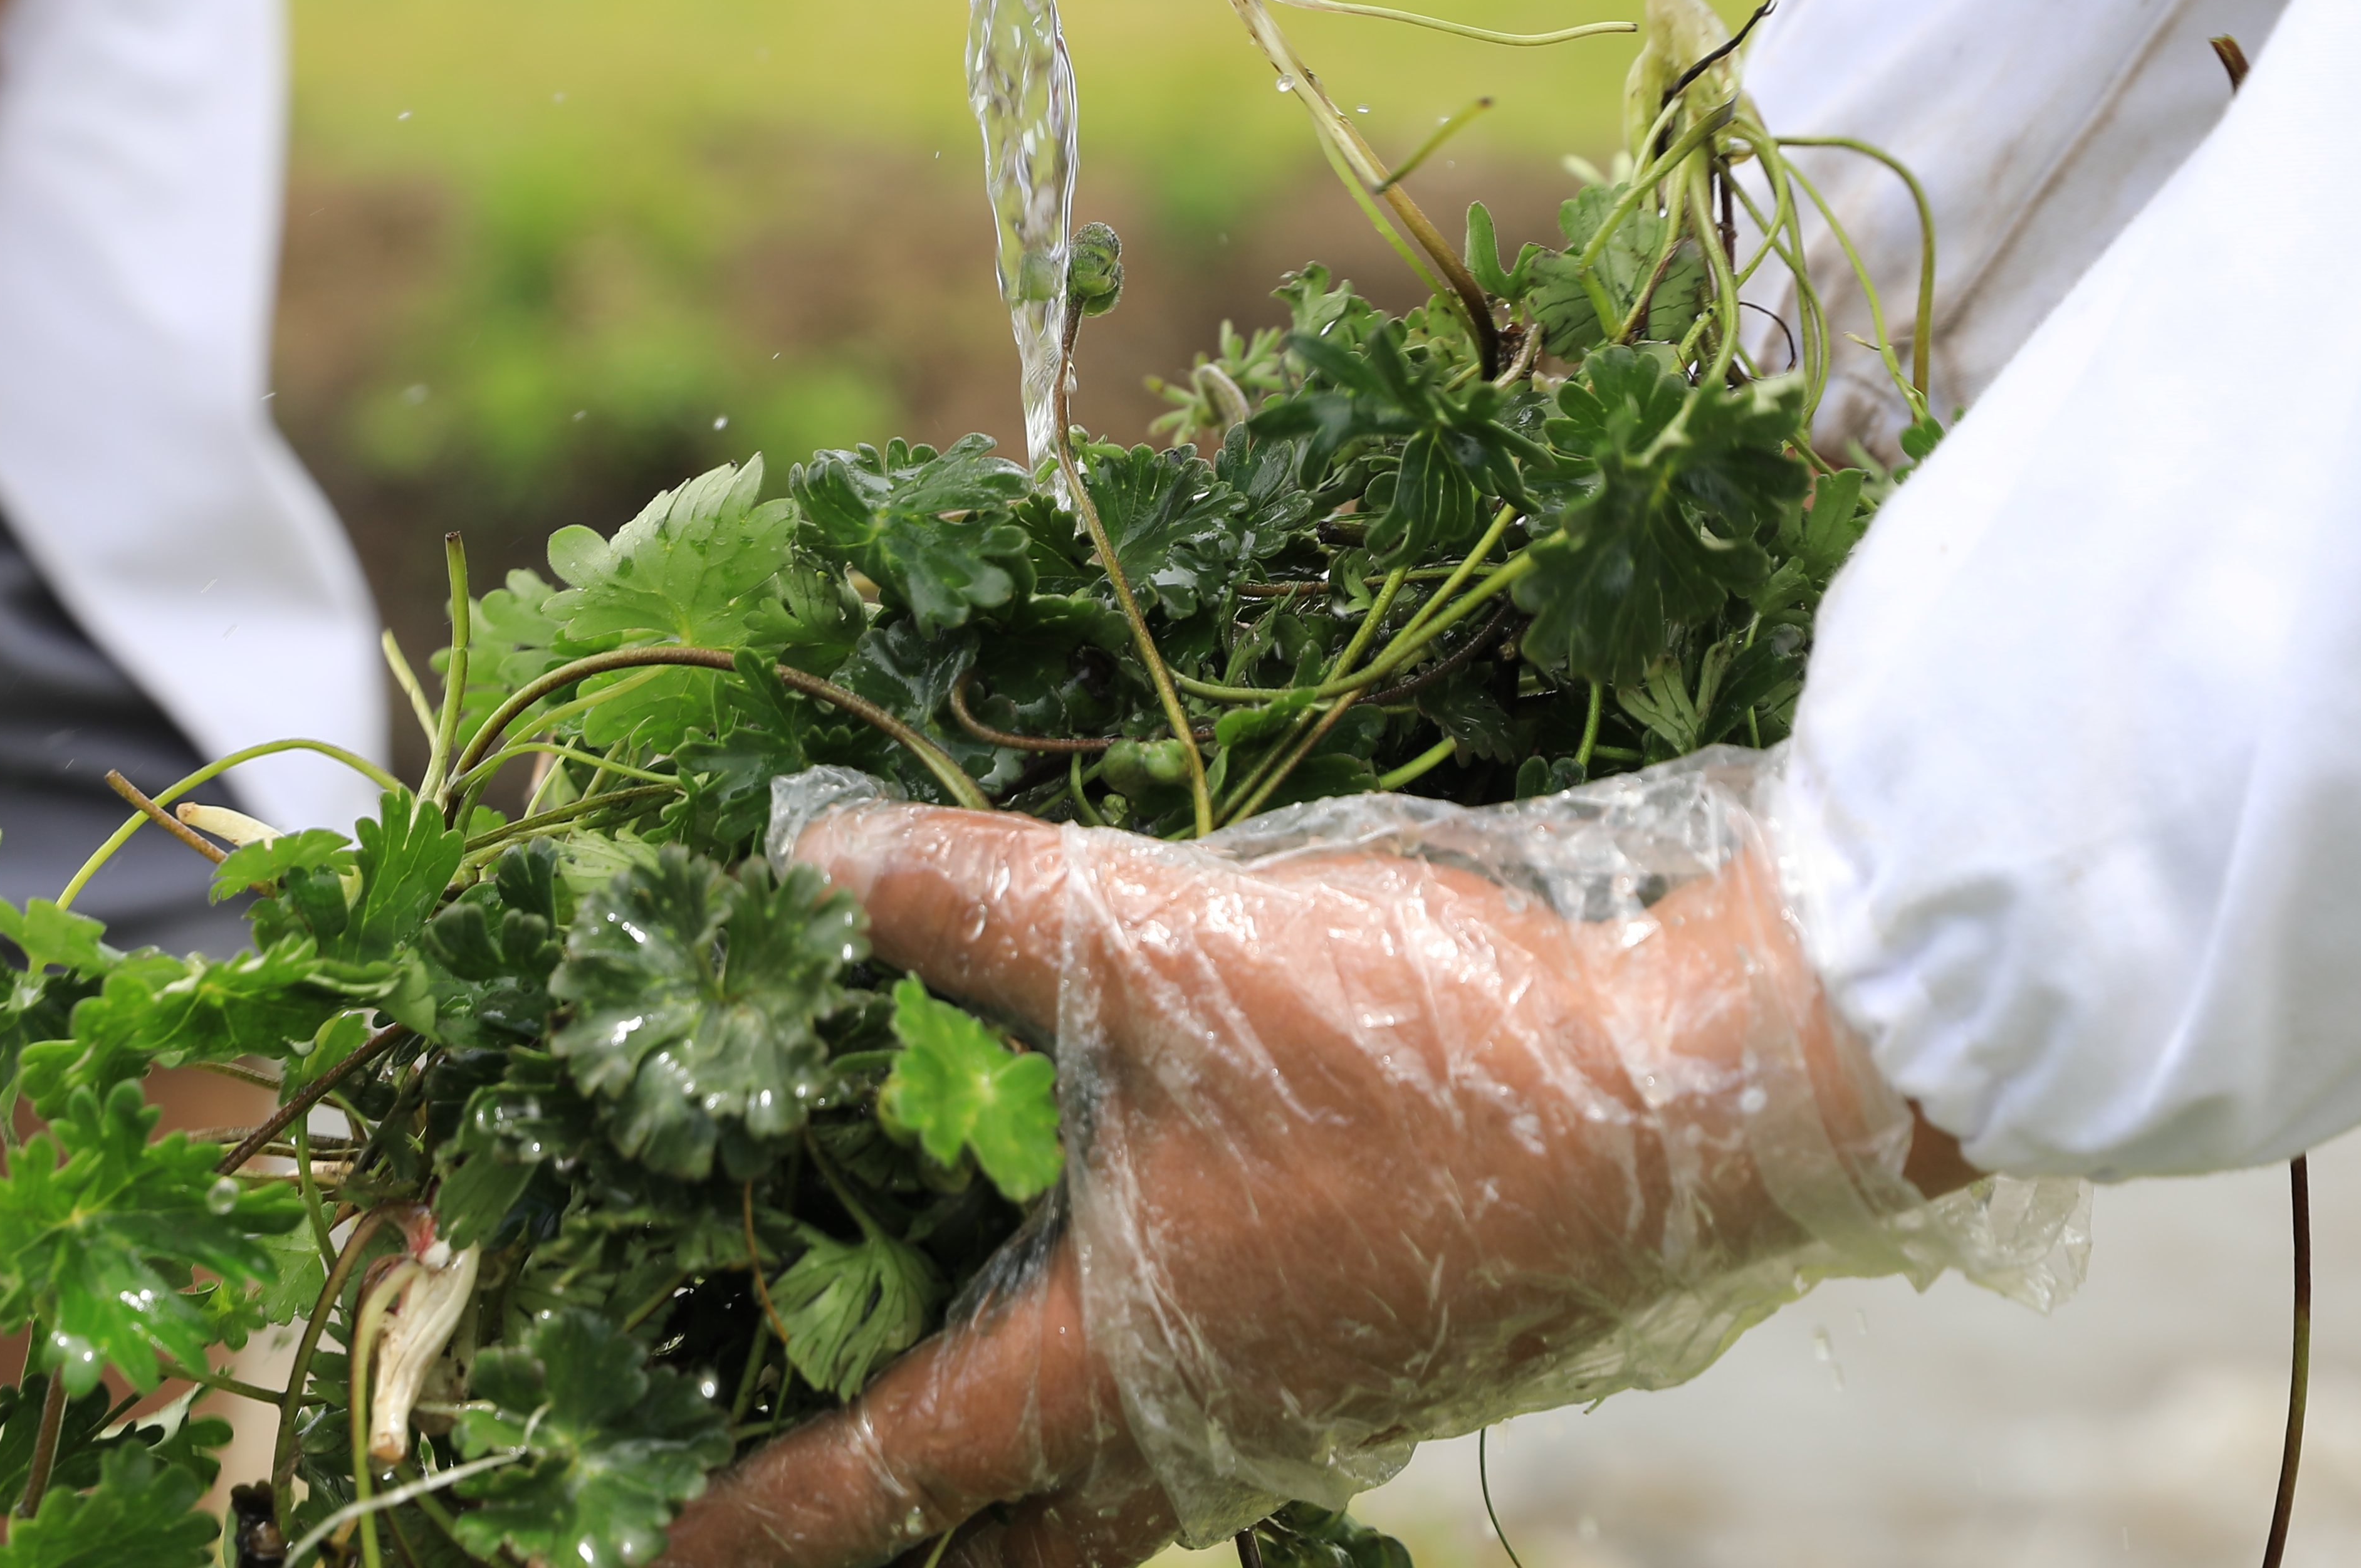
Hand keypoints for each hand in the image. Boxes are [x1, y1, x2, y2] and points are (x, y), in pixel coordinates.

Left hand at [663, 767, 2044, 1567]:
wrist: (1686, 1103)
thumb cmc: (1412, 1053)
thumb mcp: (1150, 944)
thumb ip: (964, 902)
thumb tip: (796, 860)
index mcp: (1123, 1361)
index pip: (904, 1469)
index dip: (778, 1508)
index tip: (673, 1539)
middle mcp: (1213, 1420)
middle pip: (1027, 1530)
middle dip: (913, 1537)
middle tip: (816, 1514)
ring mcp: (1323, 1401)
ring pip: (1139, 1485)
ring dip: (1043, 1475)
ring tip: (976, 1427)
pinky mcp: (1404, 1355)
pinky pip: (1233, 1424)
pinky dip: (1149, 1405)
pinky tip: (1162, 1309)